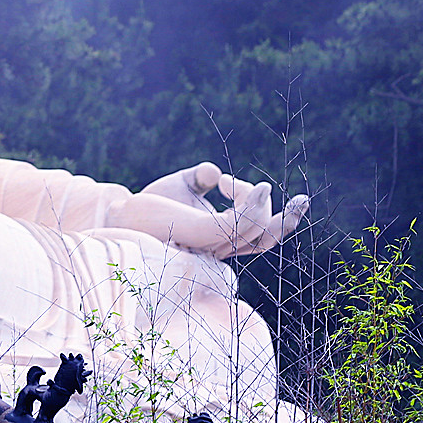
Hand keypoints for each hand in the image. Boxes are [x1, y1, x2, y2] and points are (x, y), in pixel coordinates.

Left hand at [132, 161, 310, 257]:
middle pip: (264, 241)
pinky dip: (248, 202)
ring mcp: (212, 245)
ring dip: (259, 203)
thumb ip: (201, 178)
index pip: (258, 239)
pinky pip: (237, 222)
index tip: (301, 199)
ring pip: (255, 229)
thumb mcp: (180, 186)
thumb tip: (215, 173)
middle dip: (288, 221)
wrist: (119, 214)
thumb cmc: (148, 206)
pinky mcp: (201, 234)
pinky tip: (249, 185)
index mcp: (219, 241)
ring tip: (250, 186)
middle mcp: (218, 249)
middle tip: (303, 199)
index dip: (281, 223)